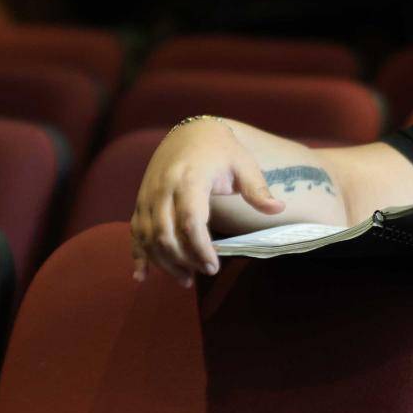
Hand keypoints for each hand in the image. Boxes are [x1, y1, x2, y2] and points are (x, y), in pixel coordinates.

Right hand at [130, 120, 286, 285]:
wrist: (191, 132)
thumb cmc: (221, 150)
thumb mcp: (243, 164)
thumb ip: (257, 189)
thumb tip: (277, 209)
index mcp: (190, 178)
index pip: (191, 221)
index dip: (200, 248)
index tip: (214, 267)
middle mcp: (163, 187)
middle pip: (165, 234)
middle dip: (183, 260)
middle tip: (204, 274)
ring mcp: (148, 195)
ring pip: (148, 236)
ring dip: (164, 262)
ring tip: (185, 280)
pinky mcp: (141, 201)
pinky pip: (135, 231)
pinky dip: (138, 255)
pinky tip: (142, 276)